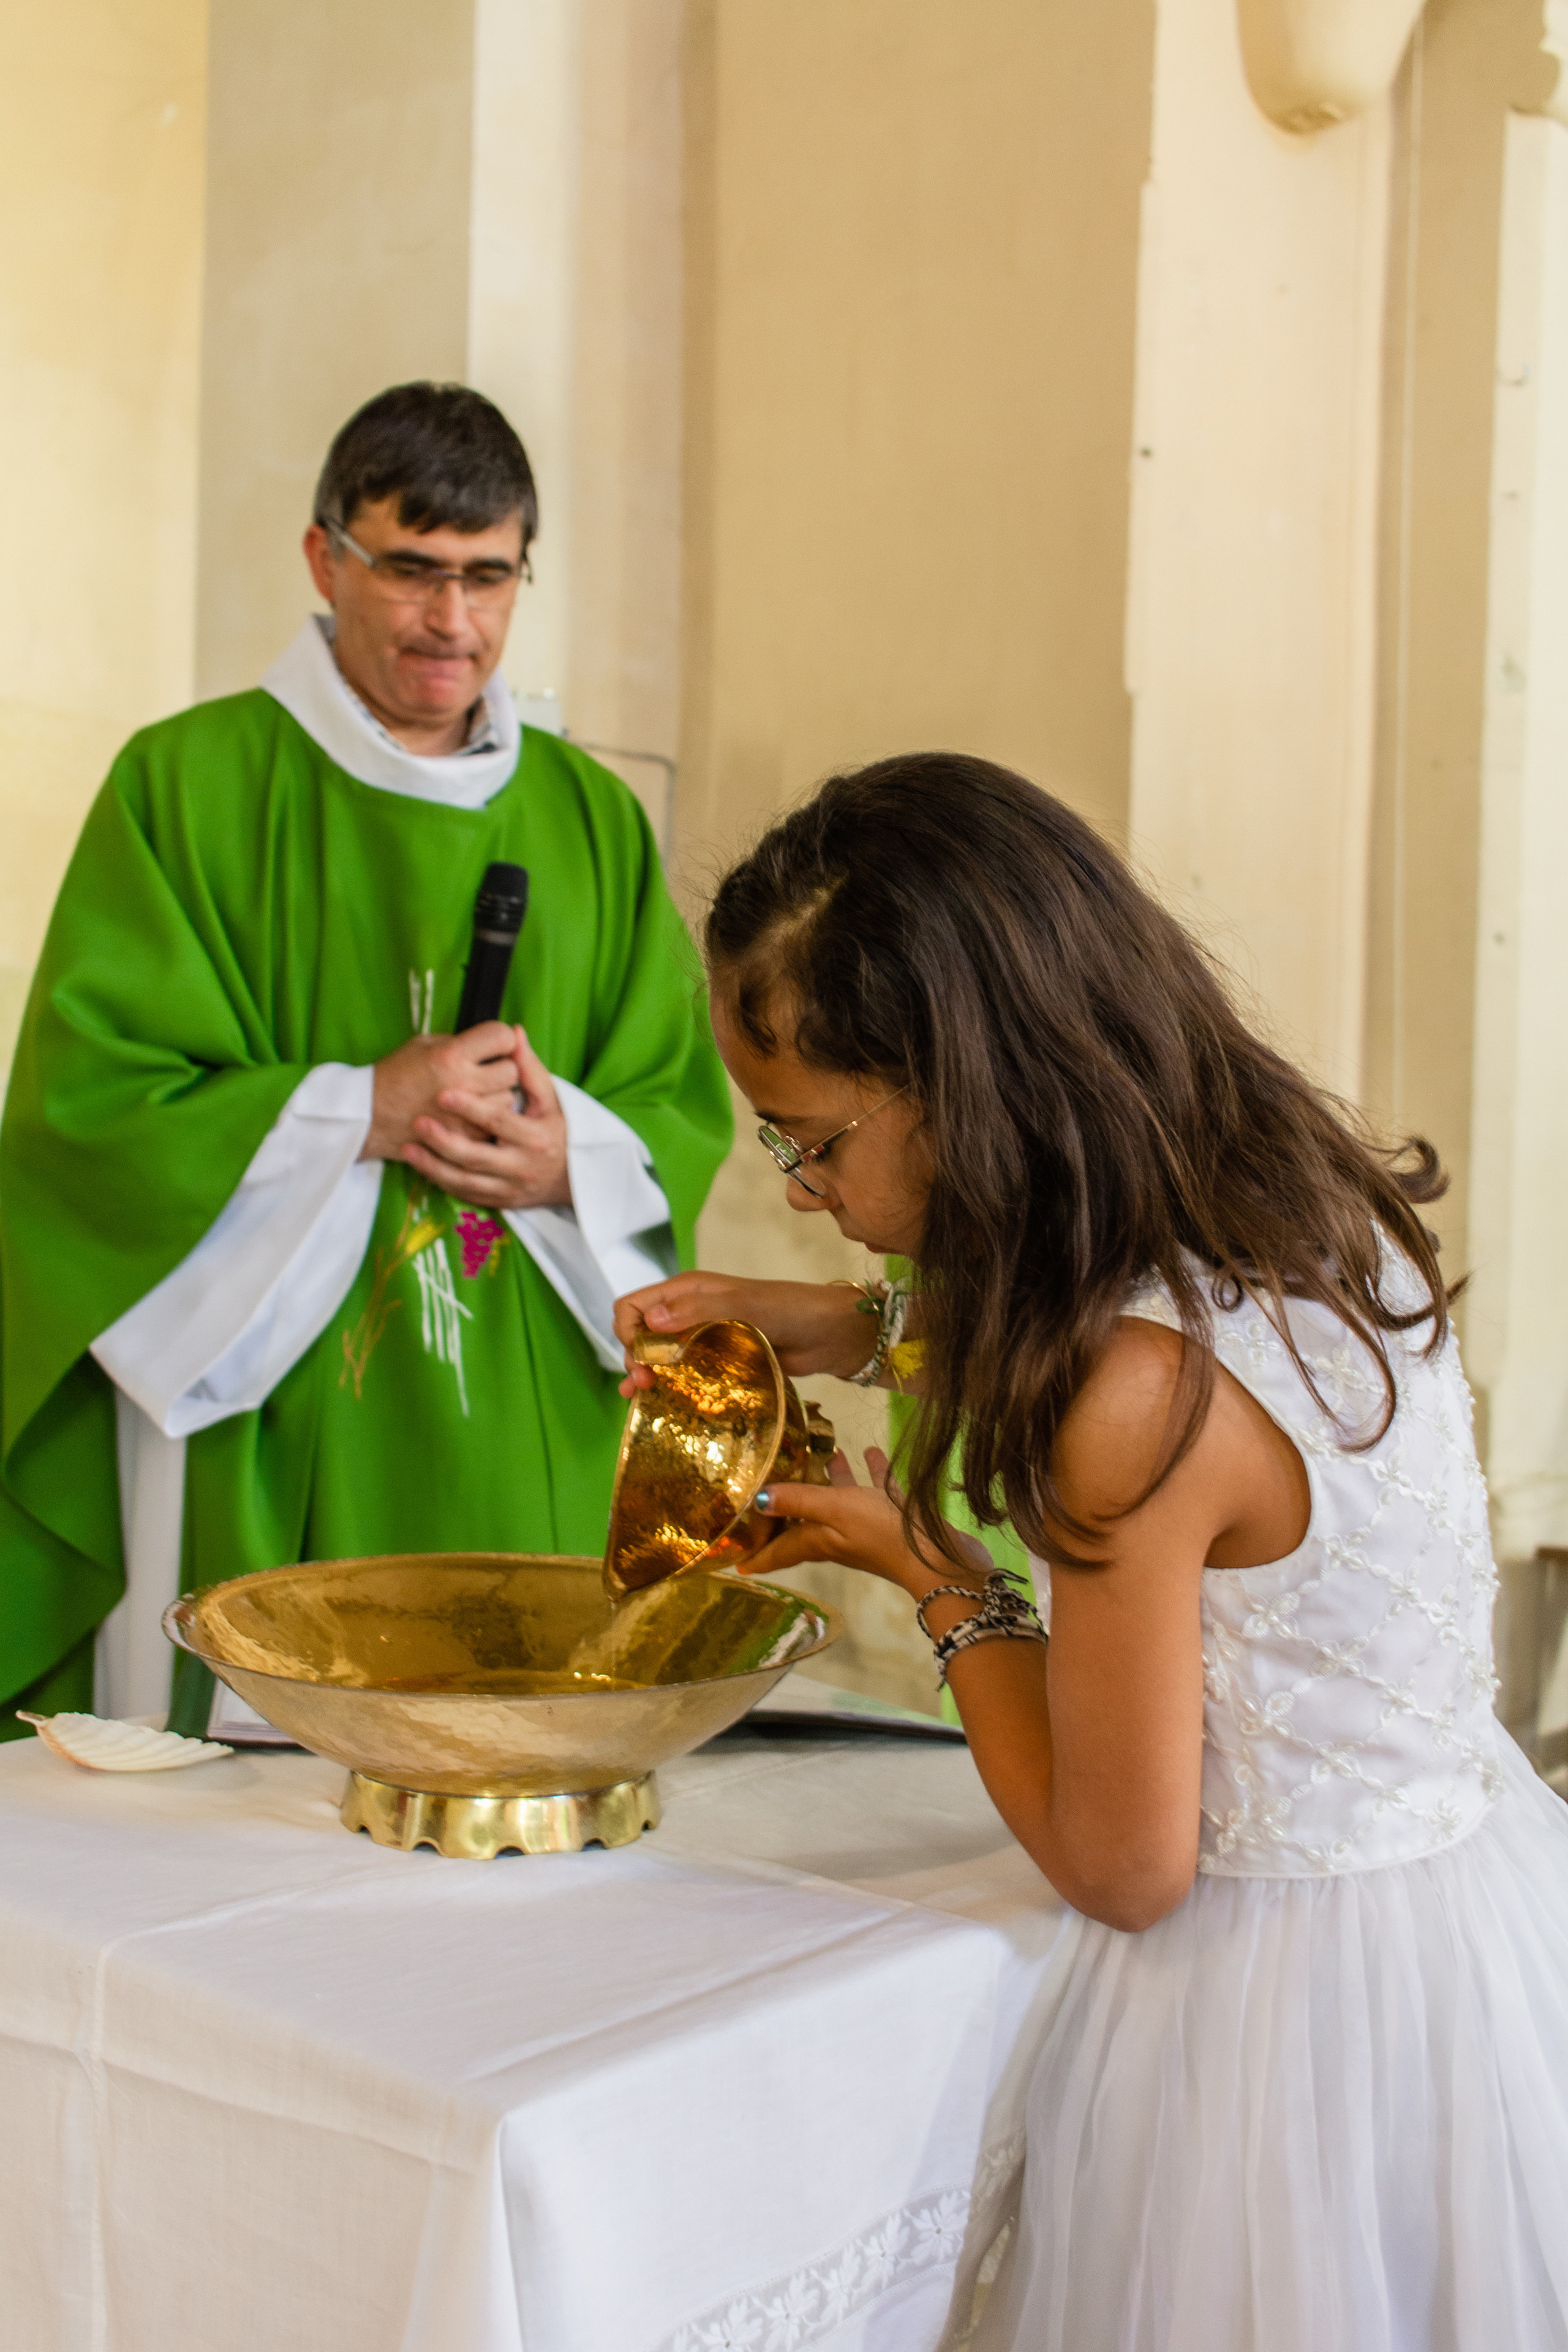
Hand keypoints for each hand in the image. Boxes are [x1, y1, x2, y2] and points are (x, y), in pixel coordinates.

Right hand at [363, 1024, 518, 1159]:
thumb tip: (491, 1043)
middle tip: (486, 1073)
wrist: (368, 1116)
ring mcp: (465, 1115)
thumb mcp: (423, 1045)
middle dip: (502, 1069)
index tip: (494, 1045)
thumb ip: (460, 1042)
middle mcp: (462, 1084)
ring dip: (498, 1097)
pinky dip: (486, 1121)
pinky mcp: (465, 1139)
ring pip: (508, 1100)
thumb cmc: (395, 1076)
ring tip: (476, 1096)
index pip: (502, 1036)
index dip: (501, 1039)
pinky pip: (494, 1126)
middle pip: (511, 1070)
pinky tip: (470, 1116)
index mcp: (451, 1055)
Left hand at [367, 1024, 572, 1210]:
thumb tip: (514, 1032)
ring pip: (465, 1182)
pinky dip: (442, 1182)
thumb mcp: (551, 1099)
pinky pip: (465, 1195)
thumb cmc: (557, 1129)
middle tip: (417, 1122)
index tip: (443, 1094)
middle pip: (476, 1157)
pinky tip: (422, 1166)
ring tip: (408, 1149)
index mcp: (536, 1137)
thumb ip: (529, 1067)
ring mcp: (510, 1188)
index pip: (498, 1122)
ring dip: (434, 1166)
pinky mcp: (499, 1202)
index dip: (470, 1108)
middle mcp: (522, 1166)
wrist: (573, 1178)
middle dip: (444, 1141)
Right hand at [613, 1273, 878, 1395]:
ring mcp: (701, 1340)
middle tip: (642, 1383)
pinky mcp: (716, 1363)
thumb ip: (699, 1310)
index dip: (627, 1330)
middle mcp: (688, 1313)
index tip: (639, 1357)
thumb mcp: (745, 1305)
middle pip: (640, 1334)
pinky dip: (665, 1385)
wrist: (829, 1334)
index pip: (634, 1305)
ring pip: (657, 1356)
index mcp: (687, 1291)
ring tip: (639, 1395)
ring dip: (643, 1373)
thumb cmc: (791, 1309)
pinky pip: (681, 1374)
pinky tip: (656, 1400)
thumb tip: (652, 1320)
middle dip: (633, 1356)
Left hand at [743, 1446, 991, 1600]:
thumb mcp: (836, 1511)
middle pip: (806, 1521)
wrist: (941, 1556)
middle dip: (790, 1505)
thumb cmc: (884, 1534)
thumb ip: (799, 1500)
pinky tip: (870, 1451)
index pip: (779, 1549)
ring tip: (826, 1451)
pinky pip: (876, 1489)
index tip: (734, 1560)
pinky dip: (870, 1471)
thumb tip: (756, 1500)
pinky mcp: (894, 1516)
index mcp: (819, 1540)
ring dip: (831, 1478)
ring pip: (841, 1501)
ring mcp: (868, 1527)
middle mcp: (839, 1536)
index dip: (756, 1554)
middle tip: (773, 1485)